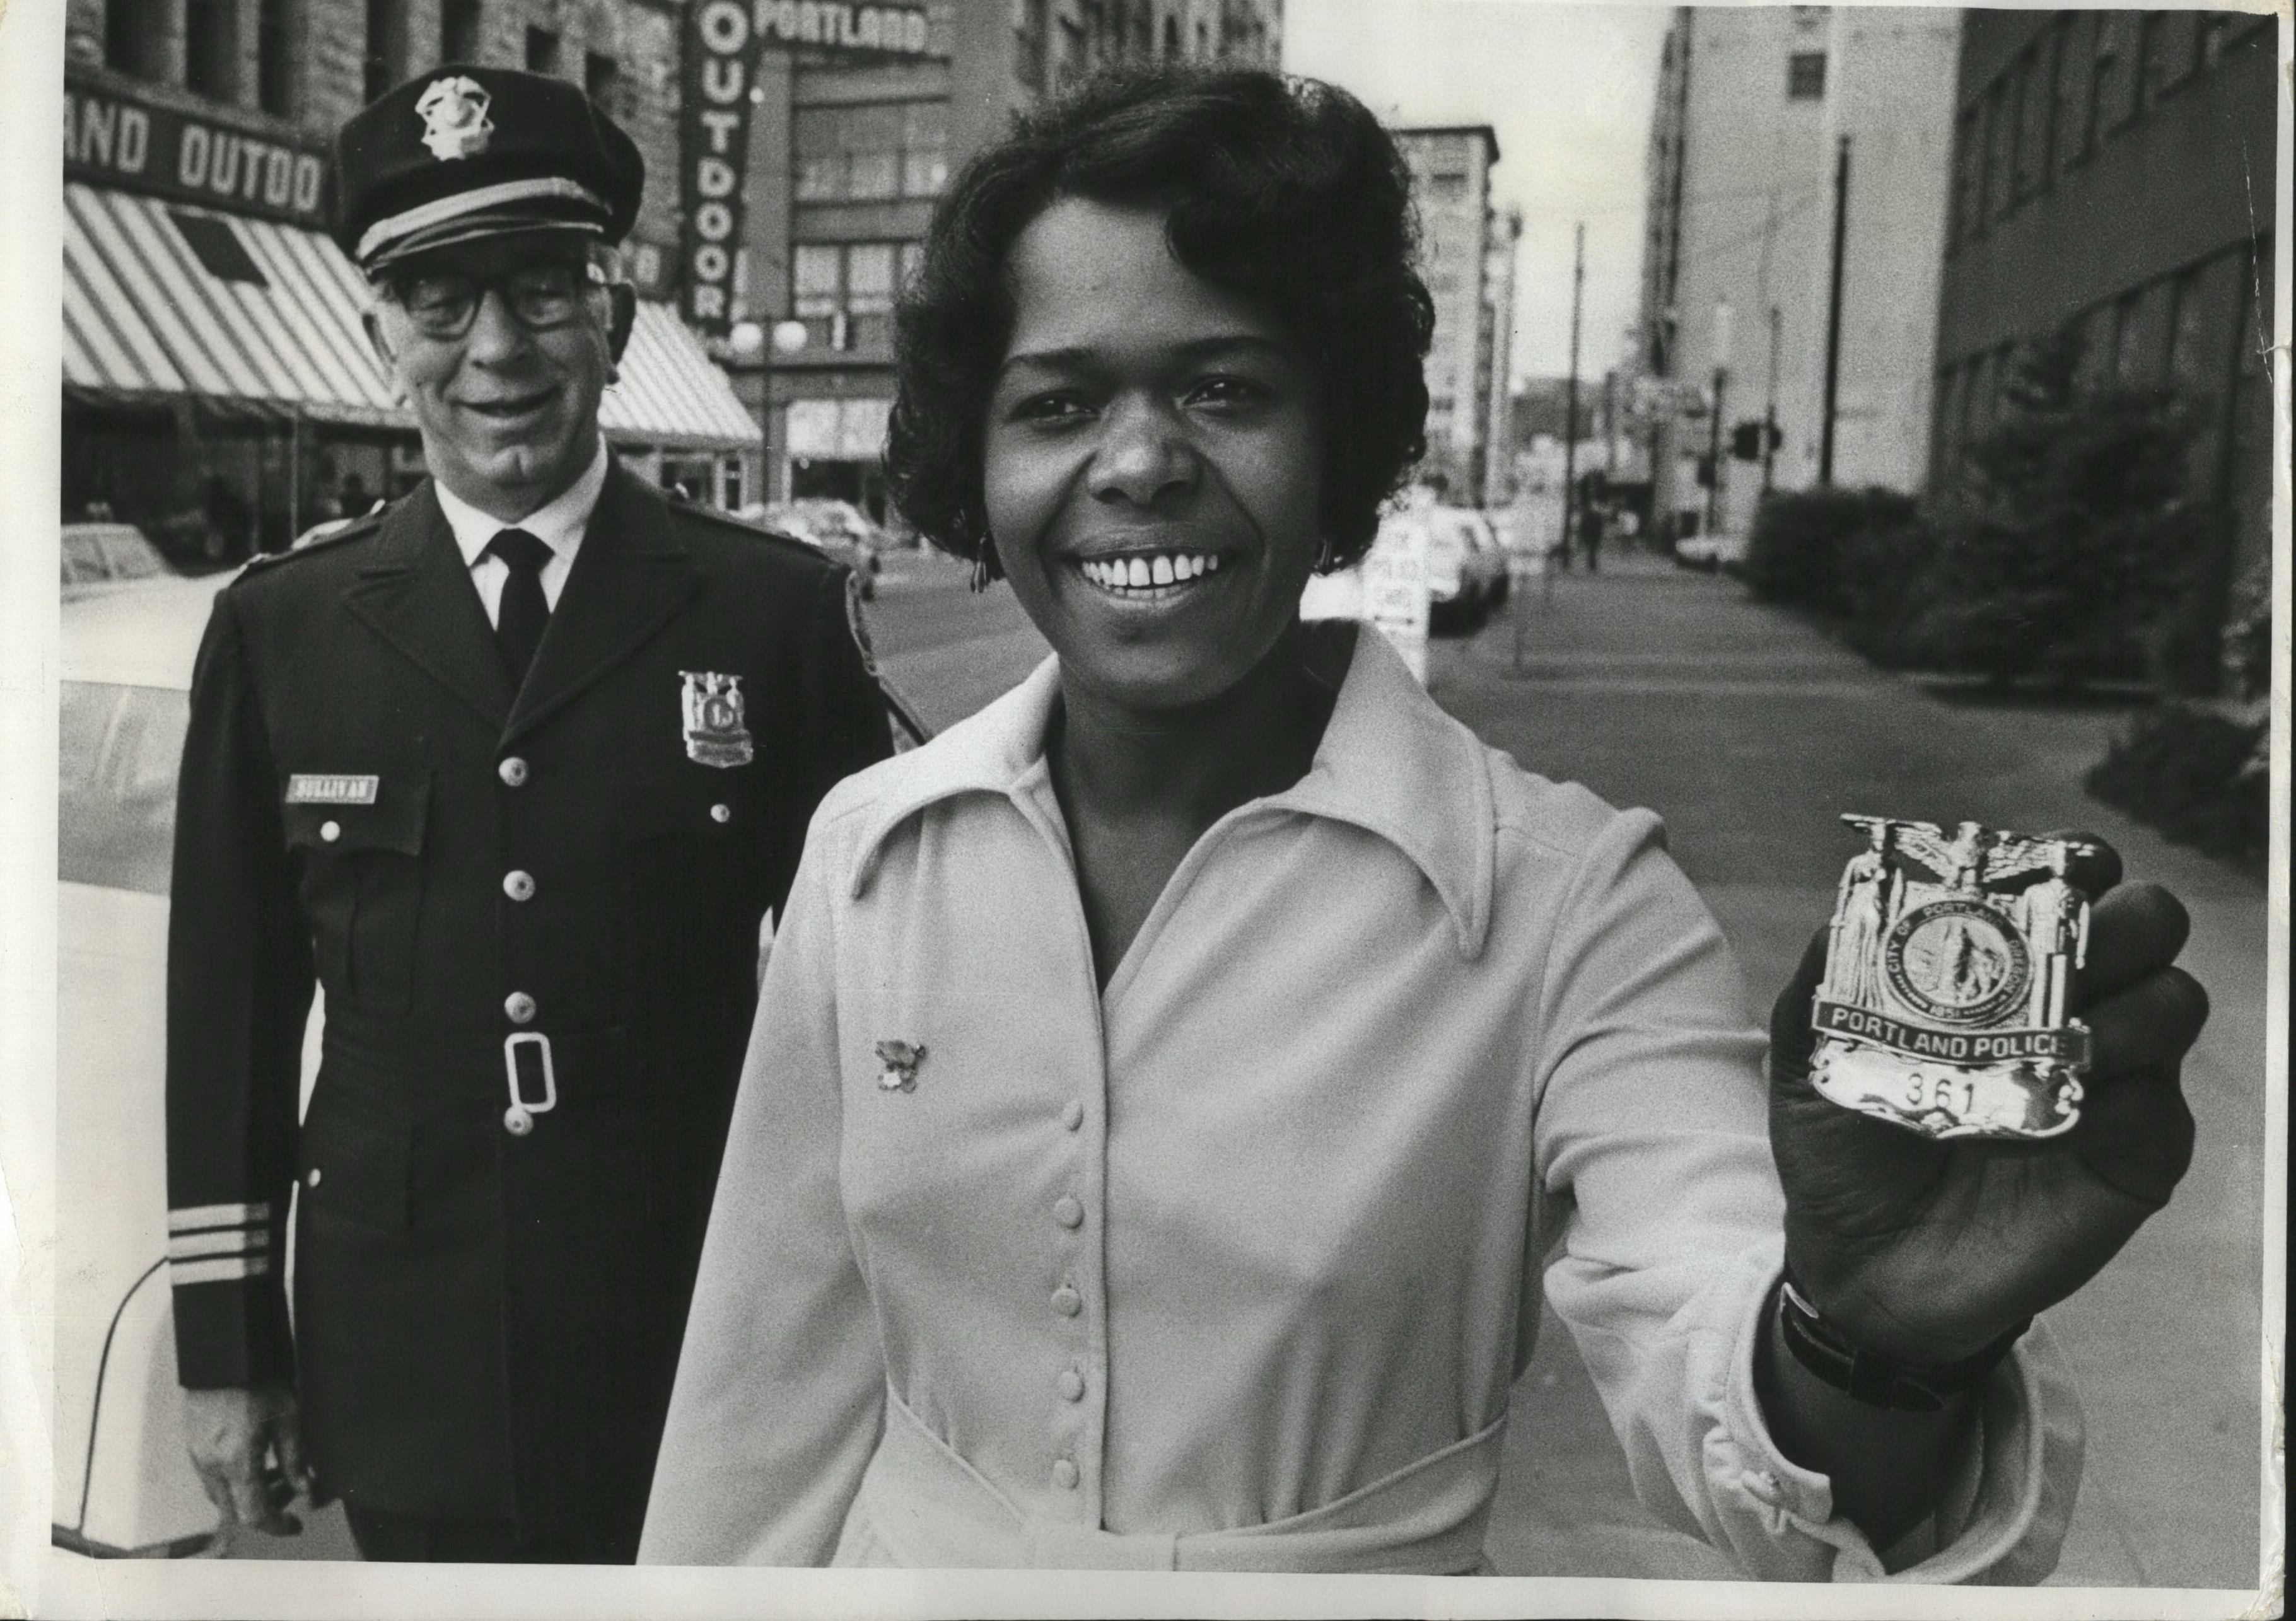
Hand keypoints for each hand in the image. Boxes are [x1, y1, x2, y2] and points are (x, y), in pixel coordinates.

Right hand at [182, 1384, 317, 1534]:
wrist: (225, 1353)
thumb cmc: (258, 1379)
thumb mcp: (289, 1416)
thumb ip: (296, 1457)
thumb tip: (305, 1488)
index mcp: (237, 1460)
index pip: (254, 1514)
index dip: (276, 1526)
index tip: (294, 1525)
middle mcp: (211, 1464)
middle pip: (234, 1511)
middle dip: (264, 1510)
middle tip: (289, 1494)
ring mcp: (197, 1456)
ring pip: (222, 1496)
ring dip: (248, 1495)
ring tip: (276, 1473)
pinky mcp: (192, 1445)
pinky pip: (212, 1478)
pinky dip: (234, 1480)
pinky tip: (256, 1459)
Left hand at [1769, 837, 2207, 1364]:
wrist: (1864, 1265)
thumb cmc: (1844, 1143)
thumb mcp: (1810, 1054)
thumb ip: (1826, 975)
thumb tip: (1853, 902)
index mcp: (2000, 964)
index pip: (2061, 880)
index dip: (2065, 862)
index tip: (2041, 873)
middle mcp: (2071, 1004)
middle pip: (2145, 921)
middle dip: (2122, 920)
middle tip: (2073, 953)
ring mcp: (2114, 1077)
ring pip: (2173, 1001)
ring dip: (2131, 1010)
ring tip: (2071, 1045)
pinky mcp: (2133, 1156)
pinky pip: (2164, 1111)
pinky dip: (2124, 1106)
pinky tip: (2065, 1126)